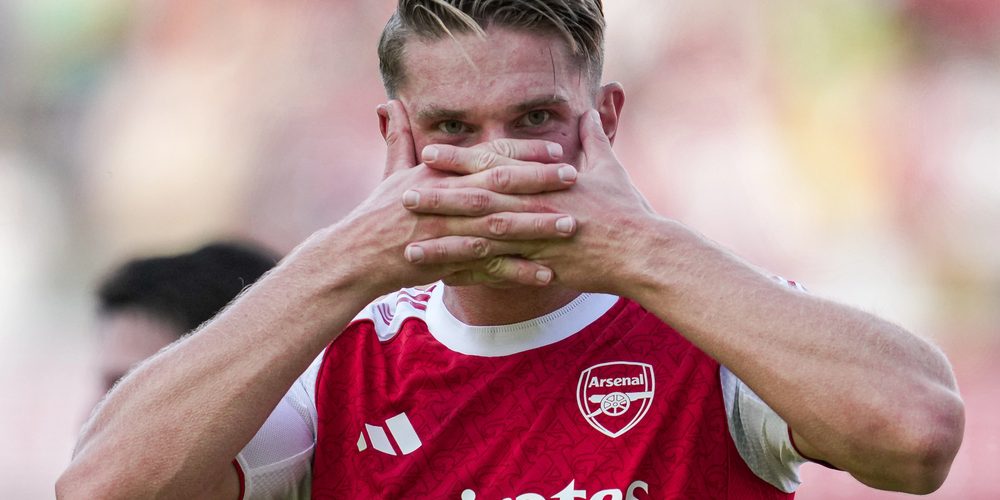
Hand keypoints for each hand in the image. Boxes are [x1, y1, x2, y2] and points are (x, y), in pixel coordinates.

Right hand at [302, 100, 582, 297]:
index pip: (488, 157)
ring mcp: (449, 232)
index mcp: (439, 175)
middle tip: (575, 178)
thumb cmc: (378, 211)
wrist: (357, 255)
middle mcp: (446, 199)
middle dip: (540, 182)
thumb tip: (389, 102)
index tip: (556, 149)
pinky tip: (547, 276)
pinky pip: (489, 269)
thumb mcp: (390, 171)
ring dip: (537, 227)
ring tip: (571, 226)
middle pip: (500, 187)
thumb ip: (399, 138)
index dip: (524, 153)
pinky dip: (517, 273)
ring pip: (501, 228)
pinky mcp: (449, 263)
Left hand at [401, 110, 659, 294]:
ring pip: (479, 241)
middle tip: (402, 196)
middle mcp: (533, 207)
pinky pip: (497, 274)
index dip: (459, 160)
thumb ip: (595, 139)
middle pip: (477, 201)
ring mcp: (534, 240)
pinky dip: (470, 277)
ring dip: (443, 242)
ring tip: (409, 245)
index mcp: (543, 181)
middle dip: (438, 198)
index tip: (429, 154)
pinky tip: (444, 282)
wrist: (642, 251)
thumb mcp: (610, 167)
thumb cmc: (627, 209)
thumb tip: (590, 111)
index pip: (493, 166)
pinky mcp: (539, 269)